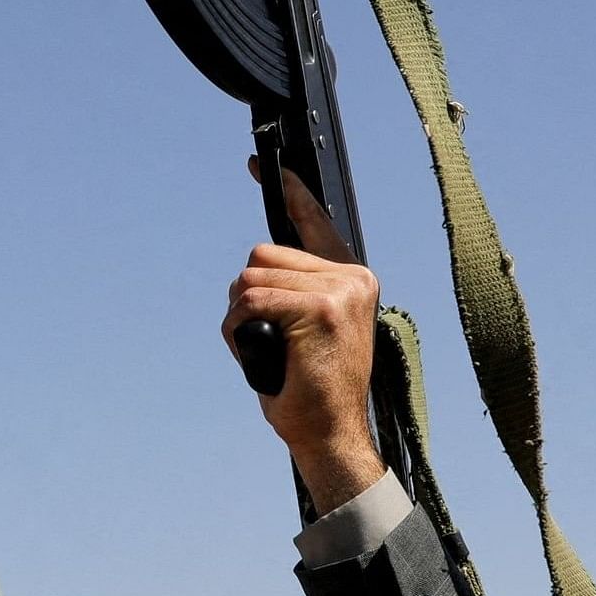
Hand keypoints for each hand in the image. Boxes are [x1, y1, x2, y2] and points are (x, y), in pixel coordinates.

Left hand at [223, 170, 384, 510]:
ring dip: (243, 318)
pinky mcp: (323, 307)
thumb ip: (291, 291)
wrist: (330, 433)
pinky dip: (243, 331)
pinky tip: (270, 358)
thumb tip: (253, 269)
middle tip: (272, 342)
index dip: (290, 194)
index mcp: (351, 277)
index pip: (314, 222)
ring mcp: (340, 289)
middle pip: (262, 254)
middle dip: (248, 298)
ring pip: (251, 277)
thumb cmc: (309, 388)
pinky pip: (251, 301)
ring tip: (274, 354)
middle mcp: (352, 276)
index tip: (259, 163)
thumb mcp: (303, 329)